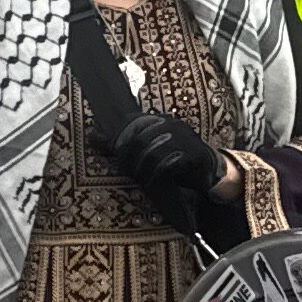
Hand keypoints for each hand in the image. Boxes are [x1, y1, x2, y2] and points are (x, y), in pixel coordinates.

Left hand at [105, 108, 228, 211]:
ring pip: (152, 152)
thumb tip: (92, 136)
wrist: (209, 170)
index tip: (110, 149)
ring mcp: (184, 139)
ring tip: (138, 177)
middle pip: (139, 139)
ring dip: (141, 168)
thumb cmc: (176, 159)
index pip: (133, 122)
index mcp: (161, 120)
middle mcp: (172, 125)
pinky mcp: (193, 155)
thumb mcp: (150, 148)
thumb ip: (126, 142)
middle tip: (124, 169)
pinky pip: (168, 164)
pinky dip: (156, 174)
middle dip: (127, 156)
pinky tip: (152, 181)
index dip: (118, 136)